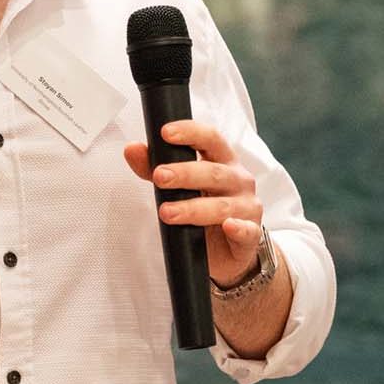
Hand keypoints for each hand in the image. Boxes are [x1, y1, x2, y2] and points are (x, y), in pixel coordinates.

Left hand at [124, 119, 263, 286]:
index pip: (211, 139)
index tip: (166, 133)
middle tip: (159, 176)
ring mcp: (247, 207)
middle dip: (185, 173)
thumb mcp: (178, 187)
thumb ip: (154, 167)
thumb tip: (132, 149)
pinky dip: (238, 228)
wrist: (225, 250)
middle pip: (214, 172)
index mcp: (223, 161)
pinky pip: (247, 231)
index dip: (190, 133)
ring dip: (193, 208)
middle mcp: (239, 180)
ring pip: (222, 205)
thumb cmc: (203, 209)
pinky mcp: (251, 235)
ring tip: (167, 212)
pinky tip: (228, 226)